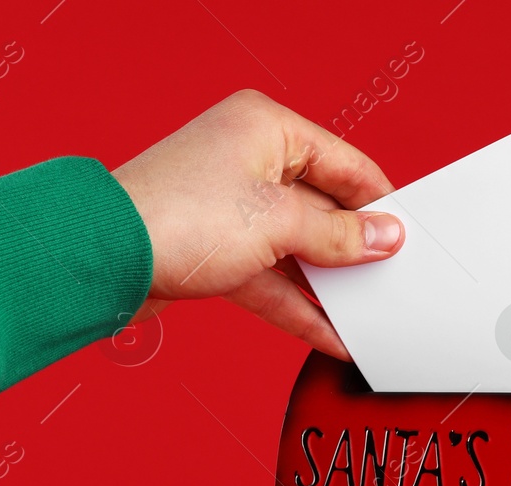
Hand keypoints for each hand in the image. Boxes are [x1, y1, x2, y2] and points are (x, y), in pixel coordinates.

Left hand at [111, 90, 403, 359]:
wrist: (102, 260)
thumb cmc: (179, 217)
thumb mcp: (279, 224)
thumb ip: (340, 236)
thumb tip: (384, 237)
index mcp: (266, 127)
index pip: (343, 162)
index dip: (378, 201)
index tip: (408, 235)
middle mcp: (246, 159)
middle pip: (319, 208)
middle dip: (352, 250)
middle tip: (392, 280)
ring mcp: (227, 208)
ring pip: (293, 249)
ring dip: (327, 287)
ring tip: (366, 317)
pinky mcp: (211, 252)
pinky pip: (268, 279)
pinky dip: (296, 305)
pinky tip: (328, 334)